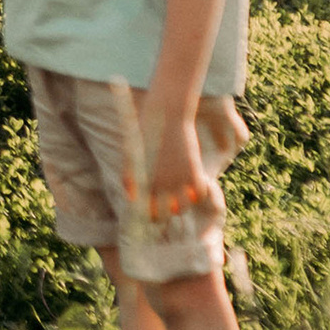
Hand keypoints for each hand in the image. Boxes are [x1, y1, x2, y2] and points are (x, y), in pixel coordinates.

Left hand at [136, 97, 207, 220]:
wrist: (166, 113)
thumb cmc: (146, 131)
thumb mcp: (131, 154)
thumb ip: (130, 177)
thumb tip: (131, 196)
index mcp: (140, 182)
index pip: (145, 213)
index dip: (150, 215)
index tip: (154, 211)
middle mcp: (157, 185)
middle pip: (163, 216)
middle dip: (164, 213)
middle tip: (168, 207)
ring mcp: (176, 180)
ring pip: (182, 209)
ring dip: (182, 205)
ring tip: (181, 197)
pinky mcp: (192, 171)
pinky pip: (199, 194)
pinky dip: (198, 194)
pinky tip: (193, 185)